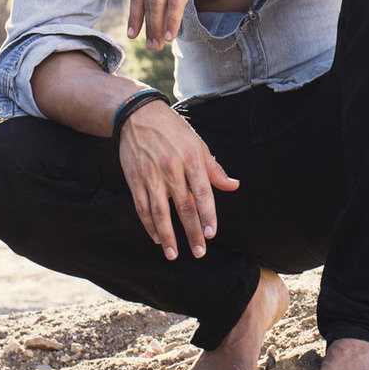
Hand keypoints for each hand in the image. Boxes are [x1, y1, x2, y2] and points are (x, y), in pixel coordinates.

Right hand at [117, 99, 238, 259]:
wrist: (138, 115)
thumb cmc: (173, 130)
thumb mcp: (198, 144)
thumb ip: (214, 168)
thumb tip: (233, 185)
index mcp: (191, 158)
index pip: (202, 192)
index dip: (208, 214)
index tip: (211, 234)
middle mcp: (171, 167)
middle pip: (183, 206)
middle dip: (192, 231)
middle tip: (199, 252)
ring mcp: (151, 175)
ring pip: (160, 212)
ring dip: (168, 236)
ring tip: (174, 254)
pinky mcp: (134, 179)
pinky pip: (142, 207)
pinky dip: (149, 225)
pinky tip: (157, 238)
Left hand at [128, 0, 232, 48]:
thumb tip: (155, 0)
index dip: (133, 14)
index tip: (133, 33)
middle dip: (147, 26)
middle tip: (150, 47)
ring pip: (158, 3)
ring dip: (157, 27)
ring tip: (159, 45)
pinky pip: (175, 3)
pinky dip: (171, 22)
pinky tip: (170, 35)